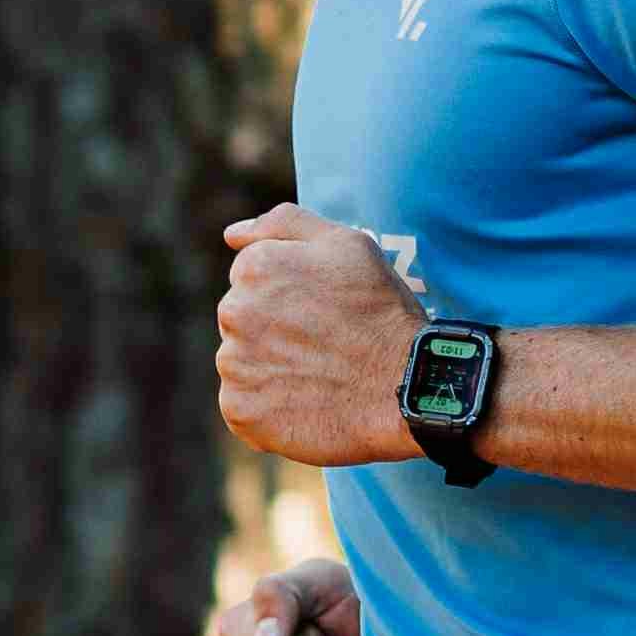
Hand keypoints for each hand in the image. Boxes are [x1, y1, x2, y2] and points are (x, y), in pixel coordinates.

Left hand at [217, 203, 422, 467]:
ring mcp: (234, 365)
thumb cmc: (381, 312)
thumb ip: (284, 224)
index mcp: (254, 267)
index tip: (322, 312)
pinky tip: (306, 404)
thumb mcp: (347, 244)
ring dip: (271, 369)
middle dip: (274, 330)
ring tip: (318, 376)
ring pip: (243, 363)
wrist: (404, 387)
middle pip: (243, 321)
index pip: (252, 279)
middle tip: (324, 346)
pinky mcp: (240, 411)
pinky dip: (269, 408)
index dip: (290, 296)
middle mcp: (233, 312)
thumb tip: (232, 235)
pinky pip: (244, 406)